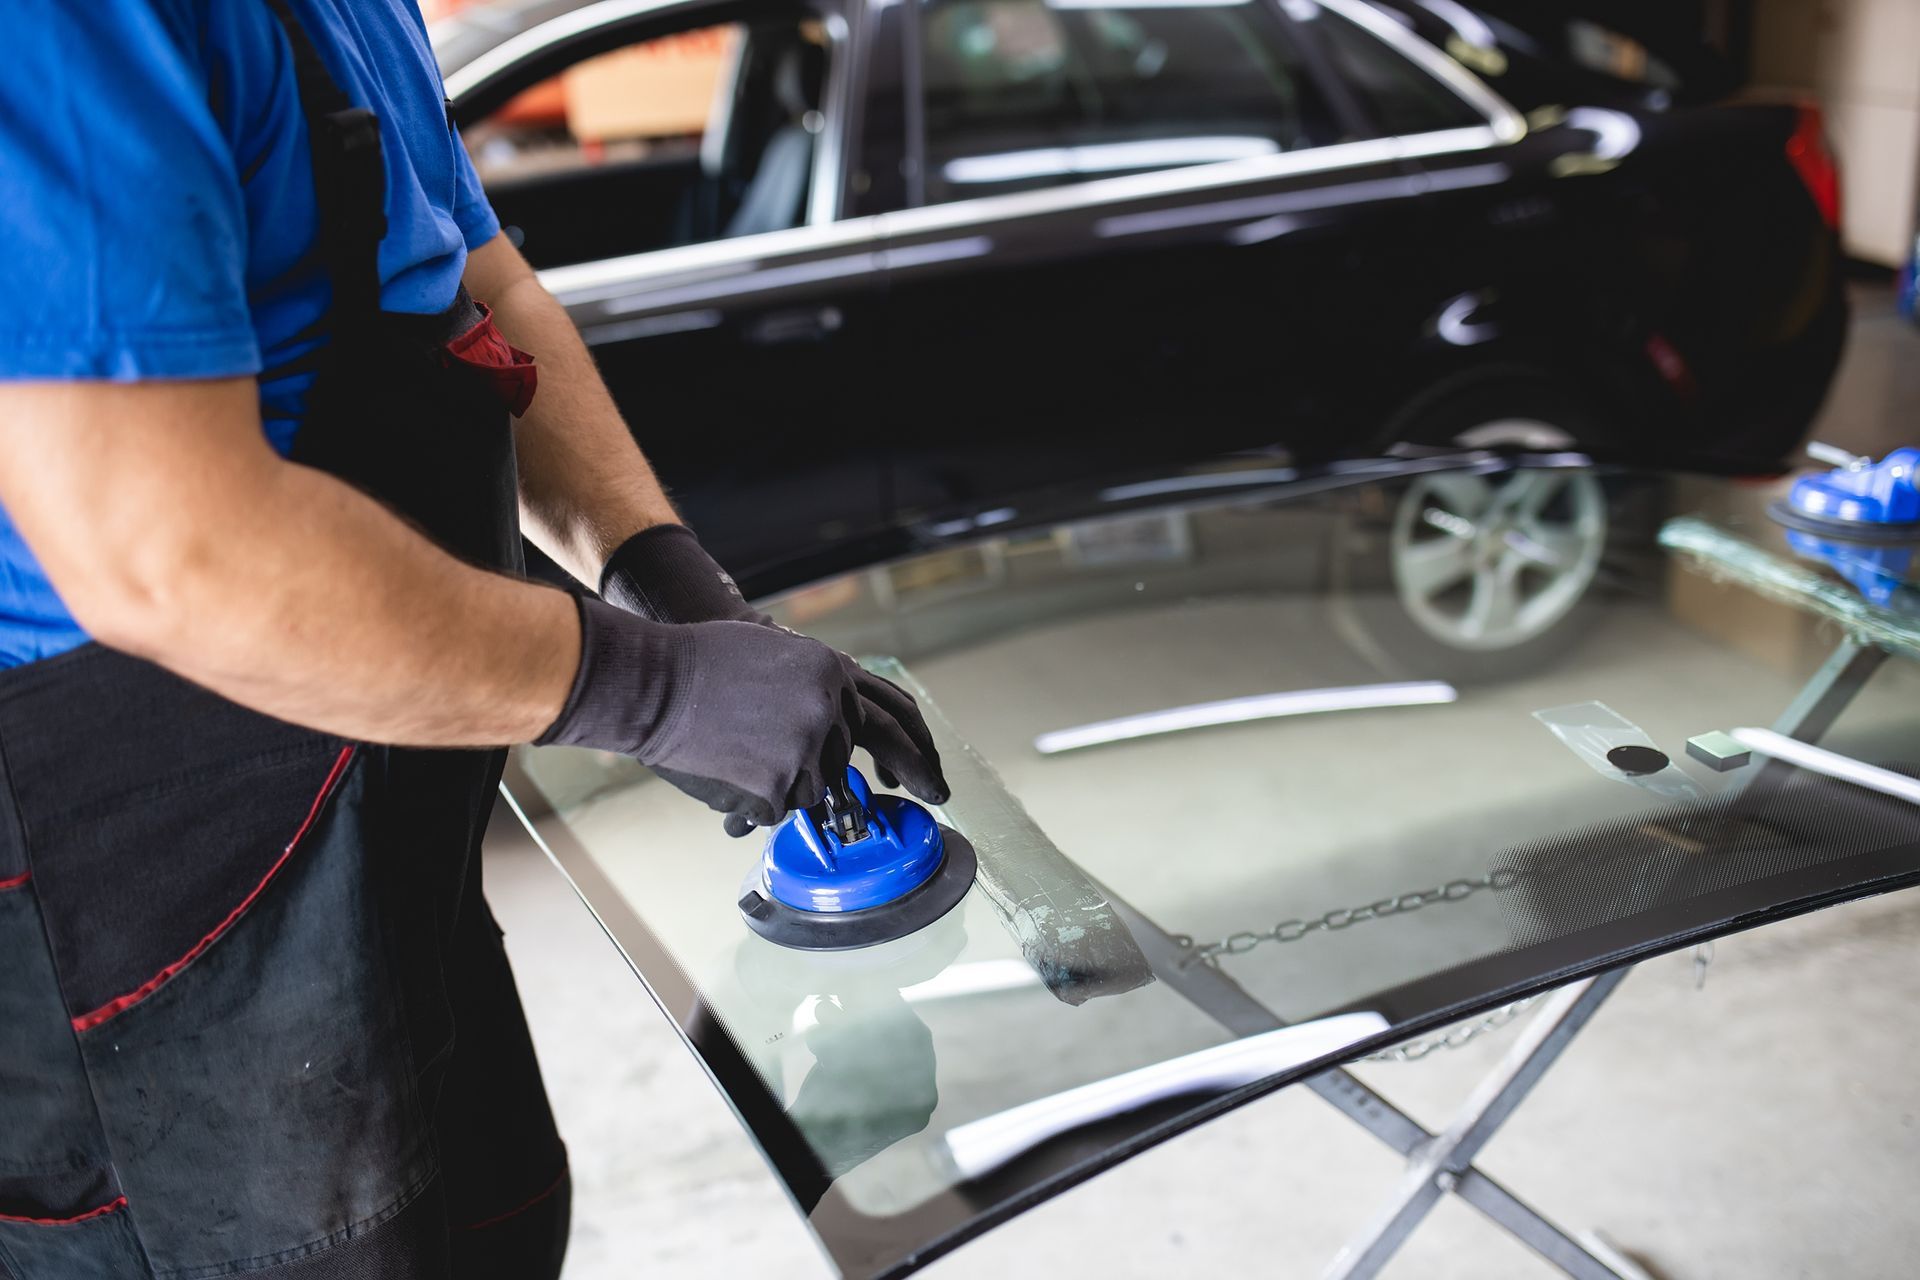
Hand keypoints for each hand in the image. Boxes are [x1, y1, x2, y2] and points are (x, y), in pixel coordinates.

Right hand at [537, 599, 860, 832]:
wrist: (653, 685)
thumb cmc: (699, 662)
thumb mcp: (771, 648)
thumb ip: (807, 678)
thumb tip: (823, 705)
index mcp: (830, 670)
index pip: (849, 720)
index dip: (824, 734)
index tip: (801, 739)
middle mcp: (825, 710)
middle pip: (836, 758)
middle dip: (807, 762)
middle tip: (765, 757)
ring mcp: (803, 751)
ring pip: (811, 790)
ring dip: (782, 786)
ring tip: (740, 765)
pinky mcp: (775, 788)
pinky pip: (777, 810)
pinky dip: (753, 804)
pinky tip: (726, 777)